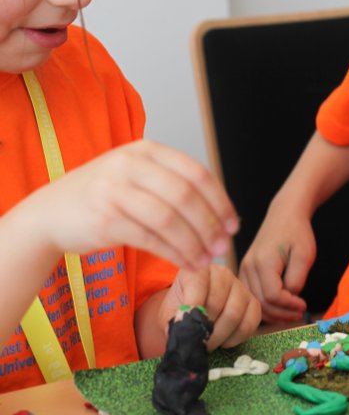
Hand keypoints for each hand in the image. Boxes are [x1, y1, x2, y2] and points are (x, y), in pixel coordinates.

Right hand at [24, 141, 238, 267]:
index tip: (232, 224)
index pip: (195, 173)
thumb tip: (220, 213)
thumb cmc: (102, 197)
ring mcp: (115, 190)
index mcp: (145, 150)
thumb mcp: (136, 176)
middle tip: (223, 246)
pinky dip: (174, 253)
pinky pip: (151, 239)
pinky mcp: (105, 219)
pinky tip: (186, 264)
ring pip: (170, 219)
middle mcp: (130, 164)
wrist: (49, 213)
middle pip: (185, 196)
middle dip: (210, 225)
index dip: (219, 201)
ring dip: (194, 243)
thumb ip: (172, 185)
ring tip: (206, 260)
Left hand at [158, 265, 261, 349]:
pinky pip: (249, 323)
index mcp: (199, 270)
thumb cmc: (182, 308)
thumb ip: (171, 321)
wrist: (196, 309)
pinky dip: (236, 338)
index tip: (186, 326)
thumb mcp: (169, 313)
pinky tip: (224, 341)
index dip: (193, 307)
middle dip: (205, 328)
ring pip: (234, 314)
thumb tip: (178, 332)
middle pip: (217, 303)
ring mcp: (240, 287)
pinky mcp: (253, 303)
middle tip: (197, 342)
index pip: (198, 284)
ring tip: (208, 343)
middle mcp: (222, 273)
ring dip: (220, 336)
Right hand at [239, 199, 315, 325]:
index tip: (304, 305)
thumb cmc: (296, 233)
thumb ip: (297, 279)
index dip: (289, 306)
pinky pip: (251, 296)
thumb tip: (290, 298)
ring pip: (254, 302)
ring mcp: (244, 269)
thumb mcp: (304, 255)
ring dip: (273, 313)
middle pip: (261, 303)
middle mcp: (248, 266)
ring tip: (291, 314)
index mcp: (263, 261)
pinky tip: (280, 308)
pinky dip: (264, 306)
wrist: (284, 215)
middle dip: (282, 313)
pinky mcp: (244, 271)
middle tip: (300, 313)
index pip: (273, 296)